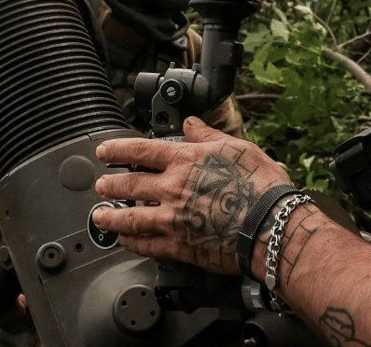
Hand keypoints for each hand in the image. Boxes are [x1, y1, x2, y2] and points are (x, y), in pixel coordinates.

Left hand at [91, 116, 291, 275]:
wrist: (270, 225)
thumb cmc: (261, 186)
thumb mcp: (237, 148)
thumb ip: (208, 136)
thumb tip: (191, 123)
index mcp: (184, 161)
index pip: (139, 150)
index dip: (117, 150)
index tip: (104, 151)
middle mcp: (172, 188)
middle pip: (128, 184)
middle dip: (109, 185)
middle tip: (100, 185)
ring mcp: (172, 219)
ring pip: (129, 218)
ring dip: (110, 217)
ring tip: (99, 217)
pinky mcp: (178, 246)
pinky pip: (146, 245)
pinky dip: (131, 244)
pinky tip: (125, 243)